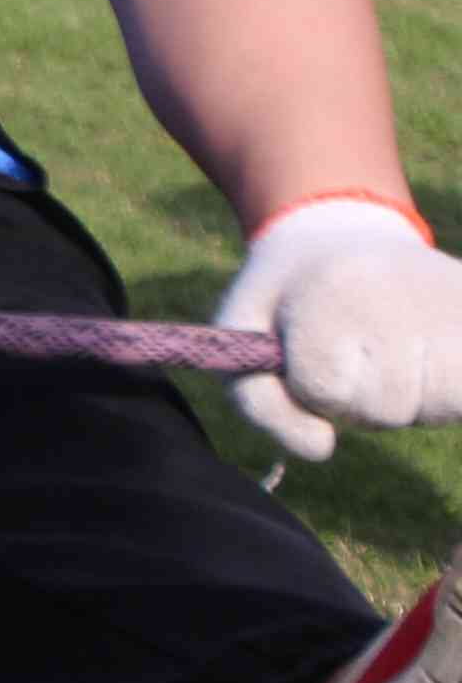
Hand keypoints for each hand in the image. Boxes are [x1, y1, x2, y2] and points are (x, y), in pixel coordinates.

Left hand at [214, 193, 461, 460]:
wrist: (343, 232)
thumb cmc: (286, 300)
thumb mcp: (243, 338)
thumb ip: (262, 404)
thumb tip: (319, 450)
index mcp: (331, 295)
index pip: (328, 391)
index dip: (312, 386)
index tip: (308, 345)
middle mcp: (399, 295)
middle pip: (387, 409)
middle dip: (363, 398)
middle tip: (355, 348)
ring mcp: (453, 302)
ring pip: (440, 408)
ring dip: (413, 398)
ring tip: (391, 349)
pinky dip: (451, 391)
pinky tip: (428, 355)